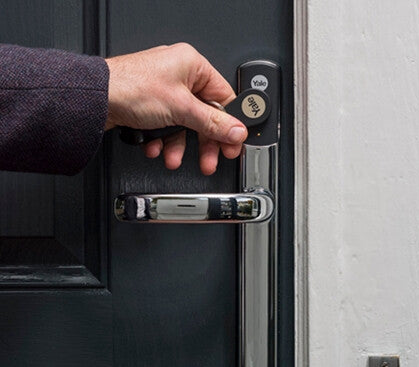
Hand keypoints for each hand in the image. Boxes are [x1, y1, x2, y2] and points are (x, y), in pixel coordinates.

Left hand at [105, 43, 246, 174]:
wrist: (93, 99)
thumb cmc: (130, 88)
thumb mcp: (181, 109)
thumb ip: (213, 123)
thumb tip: (236, 131)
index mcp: (192, 65)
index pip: (223, 98)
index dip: (230, 124)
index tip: (234, 143)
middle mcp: (179, 75)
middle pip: (204, 116)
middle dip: (204, 142)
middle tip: (210, 160)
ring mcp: (164, 91)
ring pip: (184, 125)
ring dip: (179, 146)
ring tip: (175, 160)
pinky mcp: (150, 106)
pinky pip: (166, 127)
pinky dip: (162, 141)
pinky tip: (157, 149)